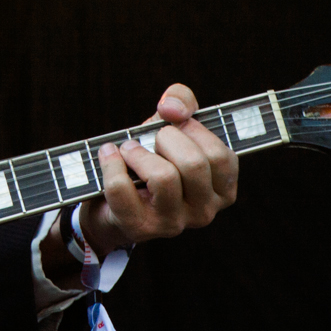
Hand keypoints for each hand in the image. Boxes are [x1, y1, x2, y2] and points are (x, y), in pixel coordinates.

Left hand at [81, 83, 237, 256]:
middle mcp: (204, 212)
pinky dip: (110, 163)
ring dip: (138, 152)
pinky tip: (108, 154)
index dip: (194, 130)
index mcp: (222, 189)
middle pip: (194, 164)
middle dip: (166, 138)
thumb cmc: (152, 158)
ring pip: (163, 177)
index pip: (221, 156)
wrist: (115, 202)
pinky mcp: (140, 228)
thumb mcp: (172, 126)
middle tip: (151, 138)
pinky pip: (122, 188)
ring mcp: (174, 224)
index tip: (174, 123)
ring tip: (128, 148)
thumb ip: (182, 102)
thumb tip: (171, 107)